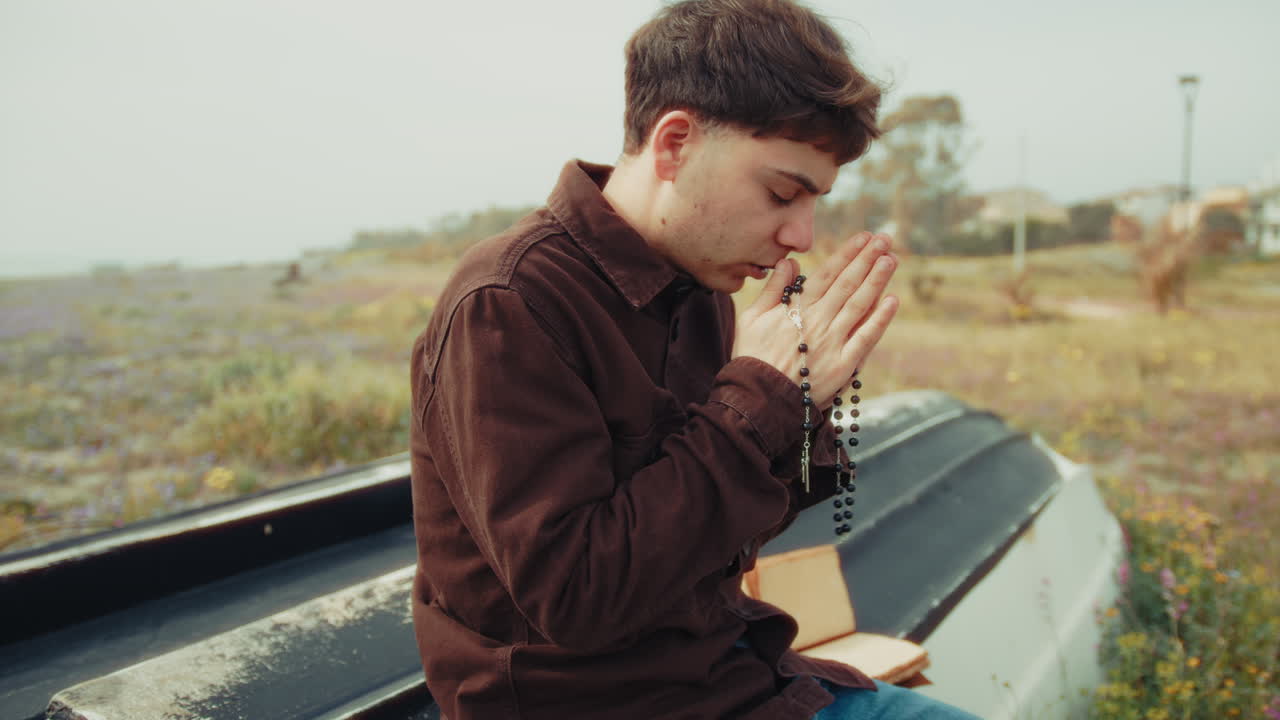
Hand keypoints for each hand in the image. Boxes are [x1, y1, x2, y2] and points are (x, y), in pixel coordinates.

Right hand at [732, 232, 898, 407]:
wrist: (758, 399)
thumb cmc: (752, 357)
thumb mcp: (751, 318)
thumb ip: (773, 289)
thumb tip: (789, 261)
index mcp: (797, 308)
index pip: (828, 274)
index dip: (847, 253)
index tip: (864, 237)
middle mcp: (818, 321)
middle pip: (848, 284)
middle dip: (867, 259)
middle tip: (885, 239)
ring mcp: (833, 343)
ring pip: (859, 305)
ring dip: (877, 280)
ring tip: (891, 259)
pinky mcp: (844, 366)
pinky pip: (866, 338)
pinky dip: (880, 319)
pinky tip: (892, 301)